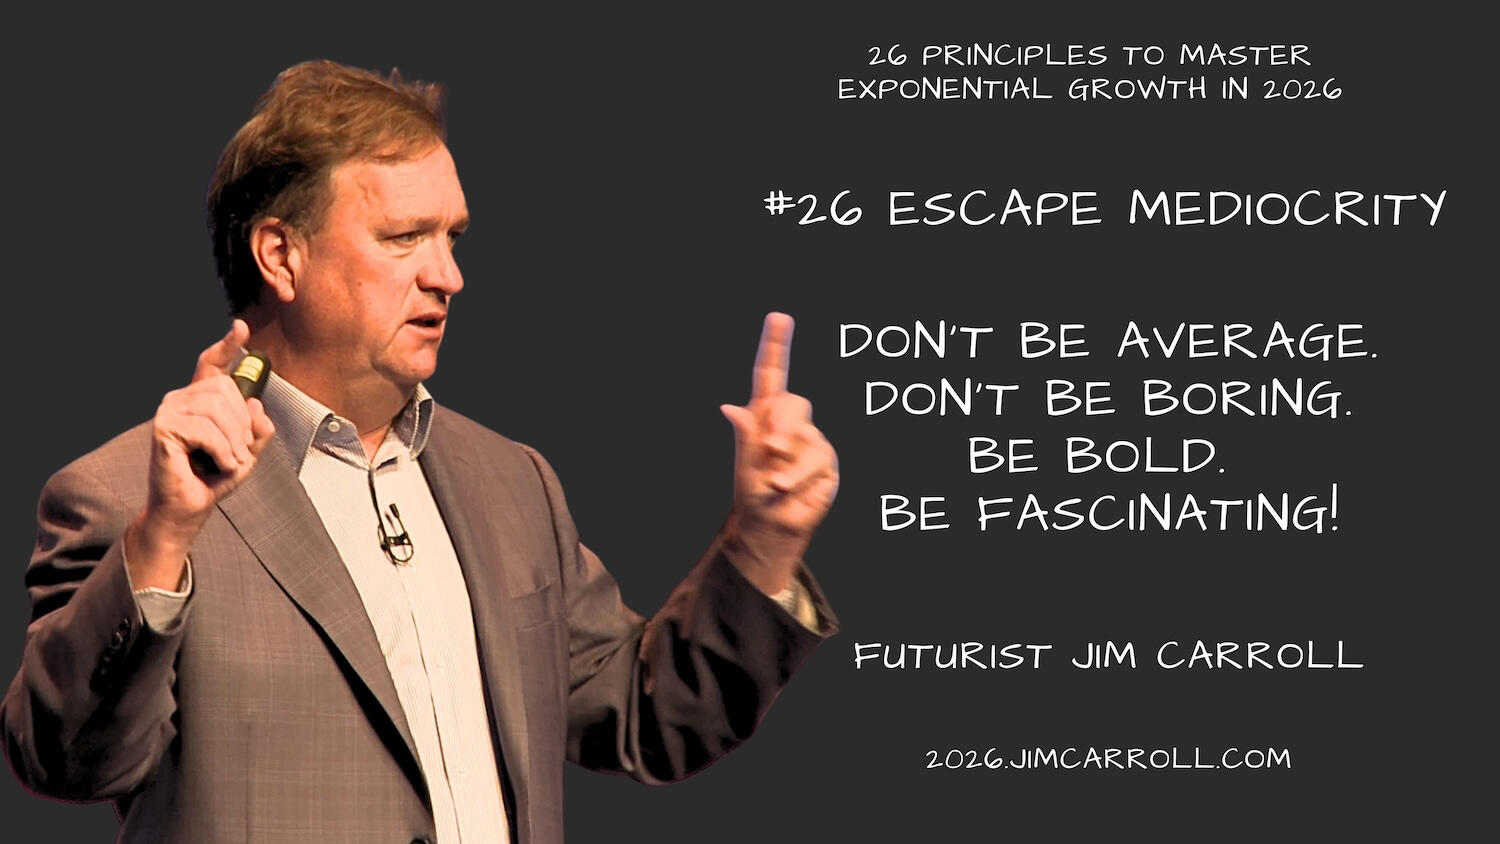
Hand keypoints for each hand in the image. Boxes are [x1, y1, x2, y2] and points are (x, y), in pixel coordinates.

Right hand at [125, 320, 275, 588]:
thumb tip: (257, 406)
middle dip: (243, 424)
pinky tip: (219, 465)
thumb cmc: (214, 478)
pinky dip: (222, 451)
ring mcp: (169, 410)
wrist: (189, 508)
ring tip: (229, 461)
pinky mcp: (163, 427)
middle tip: (239, 452)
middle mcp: (182, 398)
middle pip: (226, 389)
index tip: (240, 327)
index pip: (212, 364)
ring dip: (234, 441)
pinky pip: (206, 429)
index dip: (228, 345)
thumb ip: (258, 428)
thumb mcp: (248, 451)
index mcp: (201, 400)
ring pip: (218, 408)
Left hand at [719, 313, 837, 594]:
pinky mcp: (826, 461)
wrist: (773, 526)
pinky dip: (799, 477)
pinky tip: (788, 489)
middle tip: (770, 448)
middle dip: (782, 423)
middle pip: (793, 403)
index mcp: (764, 415)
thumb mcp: (744, 467)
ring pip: (806, 439)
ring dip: (788, 465)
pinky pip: (818, 461)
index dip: (775, 344)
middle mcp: (790, 423)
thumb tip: (729, 407)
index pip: (771, 374)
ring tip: (775, 484)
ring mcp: (811, 440)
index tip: (779, 317)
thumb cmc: (753, 495)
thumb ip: (744, 437)